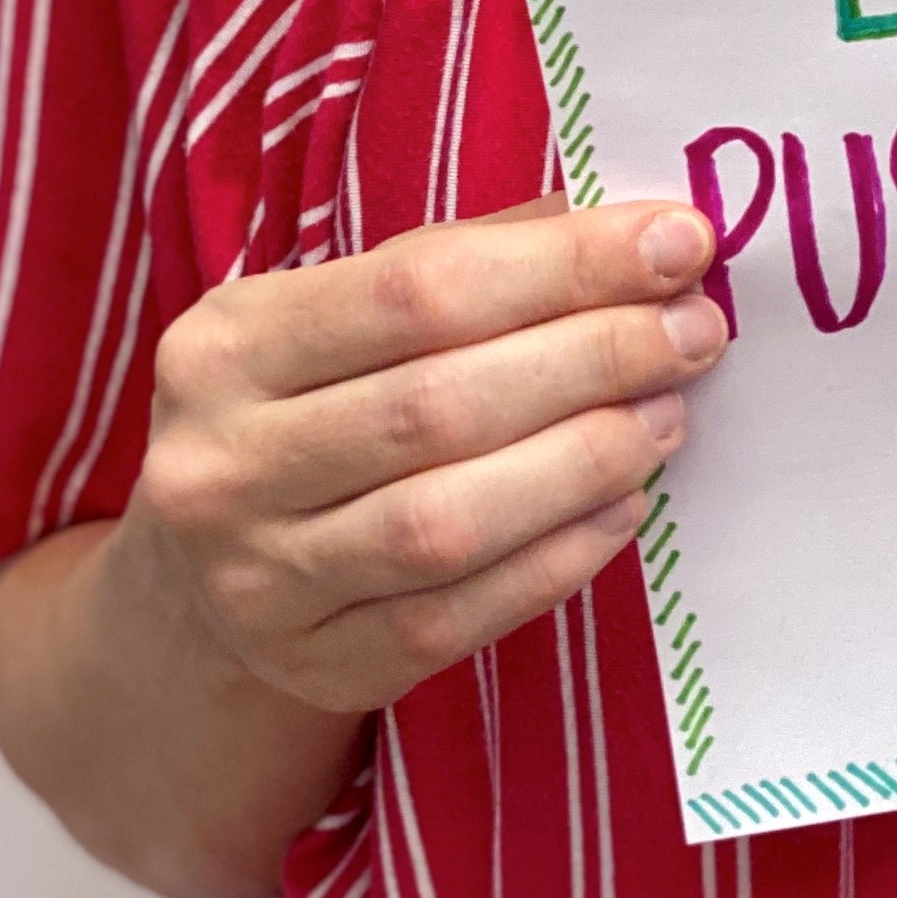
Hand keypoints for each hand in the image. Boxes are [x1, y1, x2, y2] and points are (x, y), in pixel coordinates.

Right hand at [122, 195, 725, 713]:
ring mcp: (260, 581)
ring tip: (667, 414)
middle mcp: (222, 466)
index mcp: (226, 345)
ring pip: (447, 521)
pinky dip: (556, 558)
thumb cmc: (312, 401)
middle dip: (593, 359)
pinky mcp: (315, 667)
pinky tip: (622, 507)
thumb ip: (470, 260)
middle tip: (694, 331)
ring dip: (583, 461)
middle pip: (438, 404)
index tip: (677, 242)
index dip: (563, 265)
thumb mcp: (343, 311)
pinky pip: (455, 619)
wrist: (202, 574)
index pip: (417, 288)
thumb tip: (632, 230)